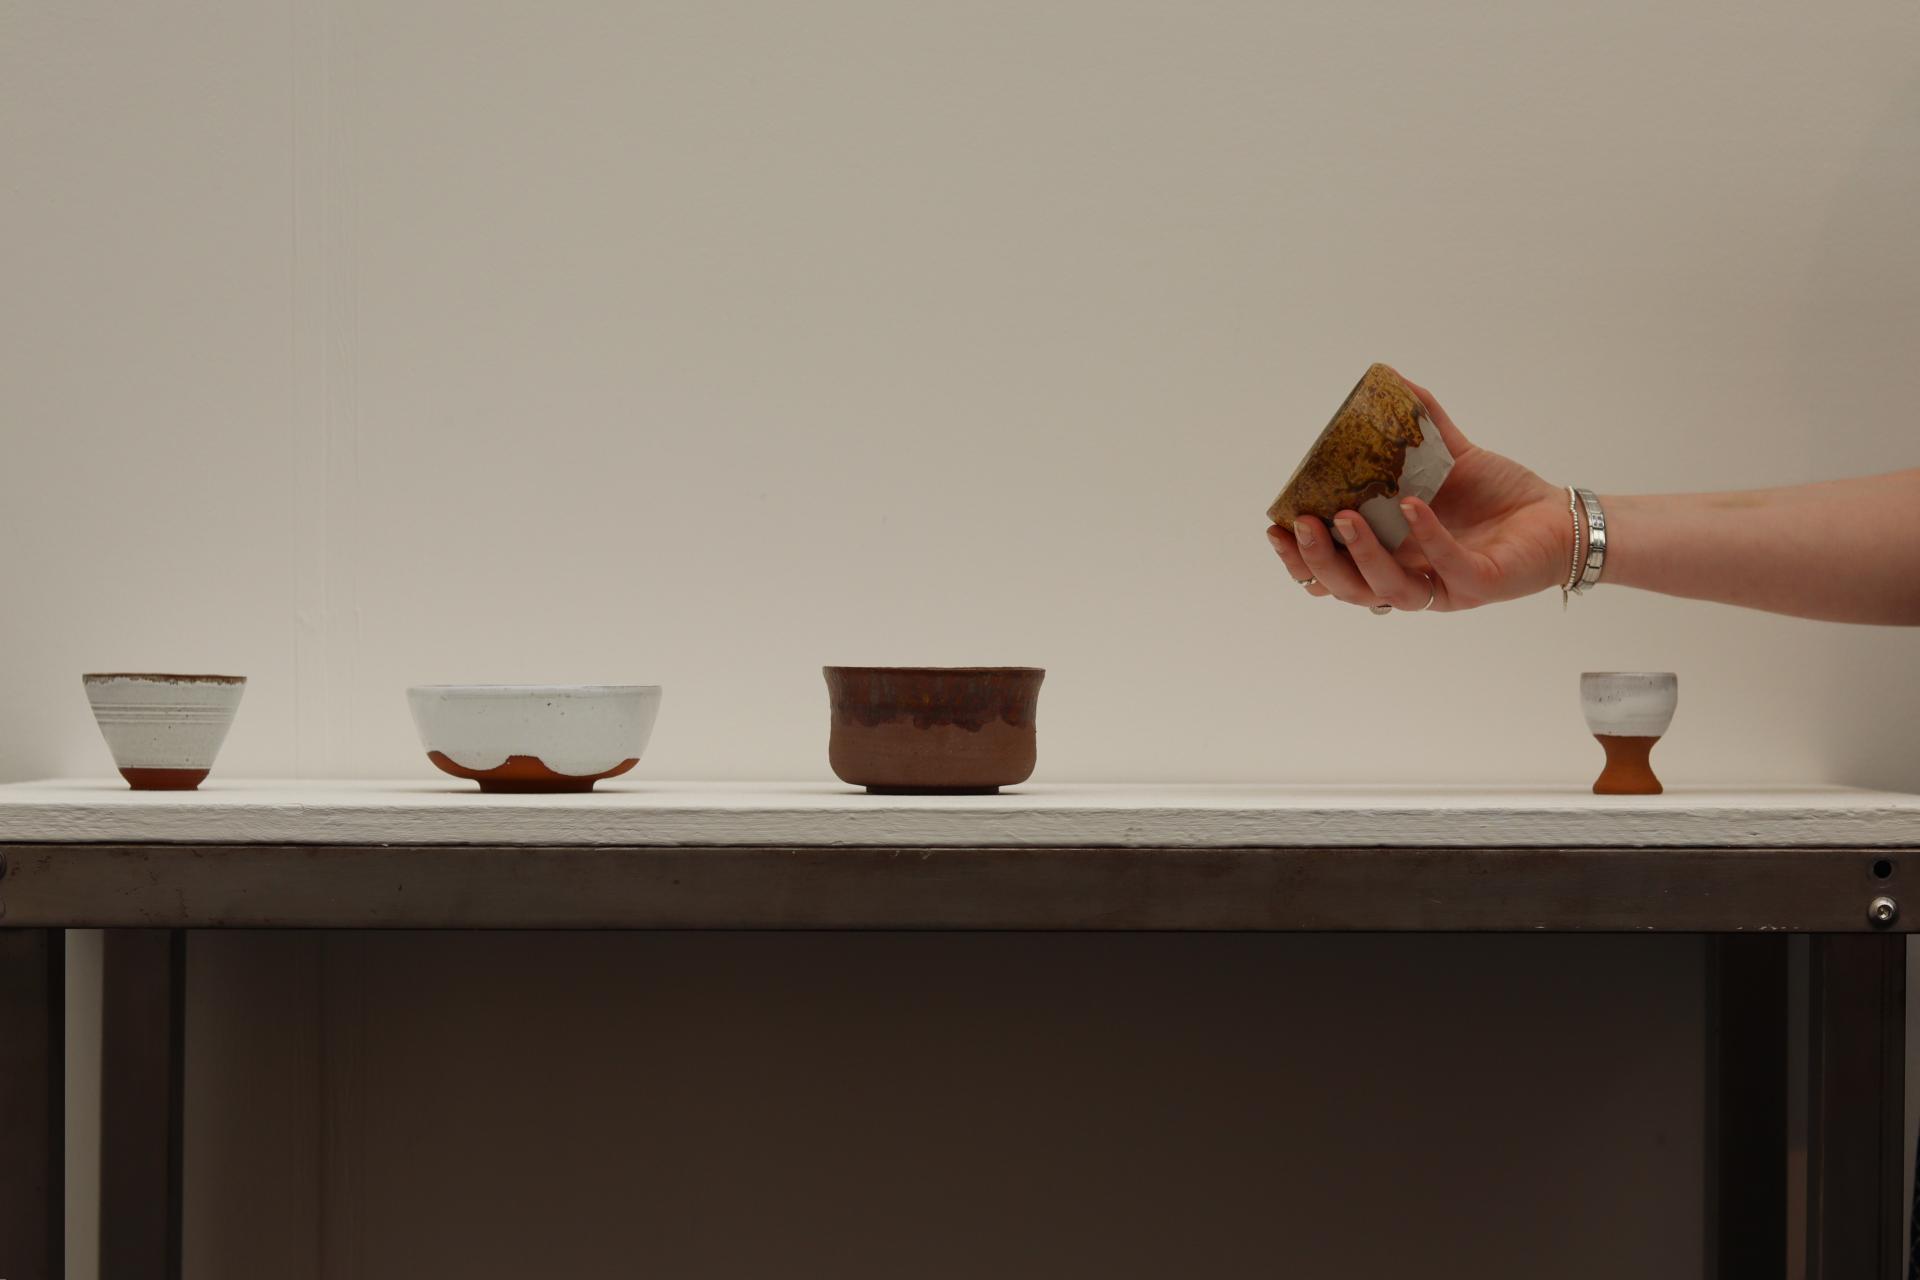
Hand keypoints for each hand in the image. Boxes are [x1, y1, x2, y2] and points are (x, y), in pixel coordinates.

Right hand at [1266, 373, 1572, 611]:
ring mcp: (1442, 588)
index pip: (1331, 572)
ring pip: (1386, 590)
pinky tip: (1412, 506)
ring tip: (1344, 518)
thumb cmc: (1500, 496)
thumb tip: (1388, 378)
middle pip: (1347, 589)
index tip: (1275, 528)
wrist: (1557, 516)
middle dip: (1317, 561)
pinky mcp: (1477, 584)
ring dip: (1360, 556)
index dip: (1299, 559)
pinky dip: (1427, 537)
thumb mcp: (1449, 456)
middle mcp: (1410, 578)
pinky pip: (1446, 566)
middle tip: (1300, 524)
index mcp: (1390, 556)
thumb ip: (1417, 425)